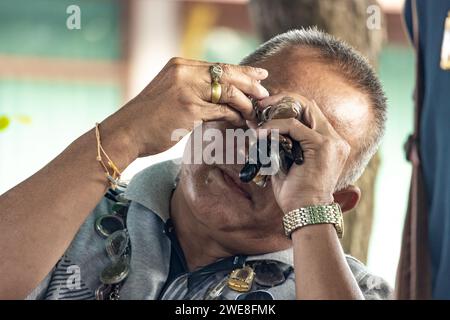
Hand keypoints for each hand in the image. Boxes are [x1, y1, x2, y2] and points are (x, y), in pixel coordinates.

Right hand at [106, 57, 268, 158]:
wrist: (127, 132)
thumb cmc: (148, 117)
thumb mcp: (169, 92)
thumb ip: (192, 87)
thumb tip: (220, 93)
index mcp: (180, 66)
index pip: (219, 65)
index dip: (243, 70)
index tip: (260, 75)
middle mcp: (184, 74)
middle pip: (228, 74)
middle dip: (251, 84)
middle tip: (265, 93)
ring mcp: (187, 91)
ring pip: (228, 92)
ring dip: (246, 104)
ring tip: (254, 113)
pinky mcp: (189, 110)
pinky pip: (222, 112)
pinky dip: (235, 117)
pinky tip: (241, 122)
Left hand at [257, 93, 350, 212]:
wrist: (305, 212)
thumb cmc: (295, 194)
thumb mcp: (285, 163)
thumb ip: (275, 143)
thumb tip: (256, 126)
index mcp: (330, 142)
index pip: (309, 112)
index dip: (286, 105)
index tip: (264, 109)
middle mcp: (334, 139)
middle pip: (308, 104)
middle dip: (281, 100)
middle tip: (259, 105)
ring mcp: (331, 141)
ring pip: (303, 109)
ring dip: (276, 111)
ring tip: (257, 117)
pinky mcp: (322, 145)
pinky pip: (293, 125)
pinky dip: (274, 127)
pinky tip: (260, 134)